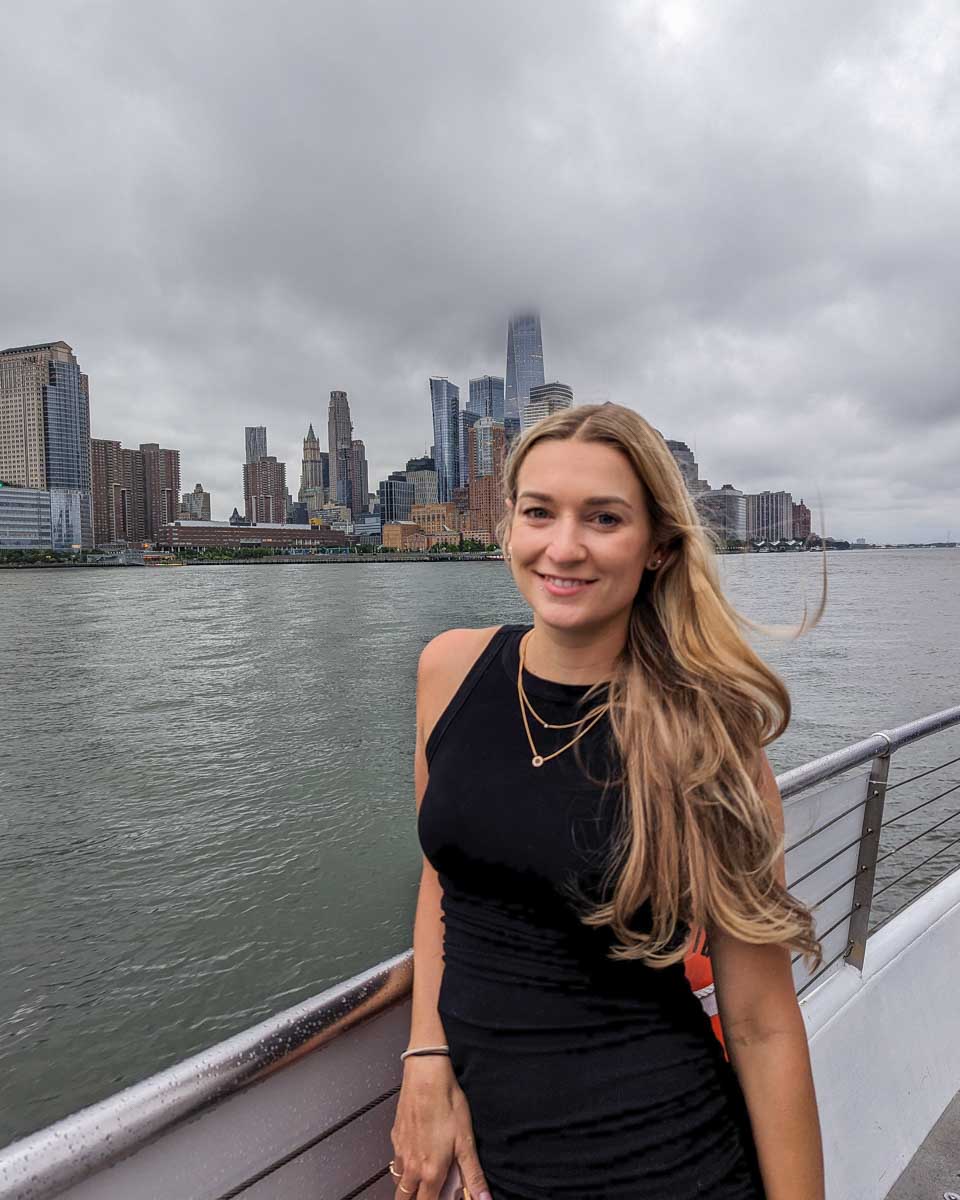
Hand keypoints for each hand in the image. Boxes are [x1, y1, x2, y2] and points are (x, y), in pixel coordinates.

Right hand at [390, 1056, 491, 1199]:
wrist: (426, 1077)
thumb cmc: (447, 1105)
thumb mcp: (466, 1141)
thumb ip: (473, 1175)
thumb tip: (484, 1199)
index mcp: (430, 1171)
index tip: (440, 1199)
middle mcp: (411, 1165)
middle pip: (405, 1198)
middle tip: (427, 1195)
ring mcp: (401, 1150)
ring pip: (398, 1181)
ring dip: (406, 1187)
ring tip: (419, 1184)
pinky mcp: (396, 1135)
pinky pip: (395, 1160)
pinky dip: (402, 1166)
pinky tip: (414, 1156)